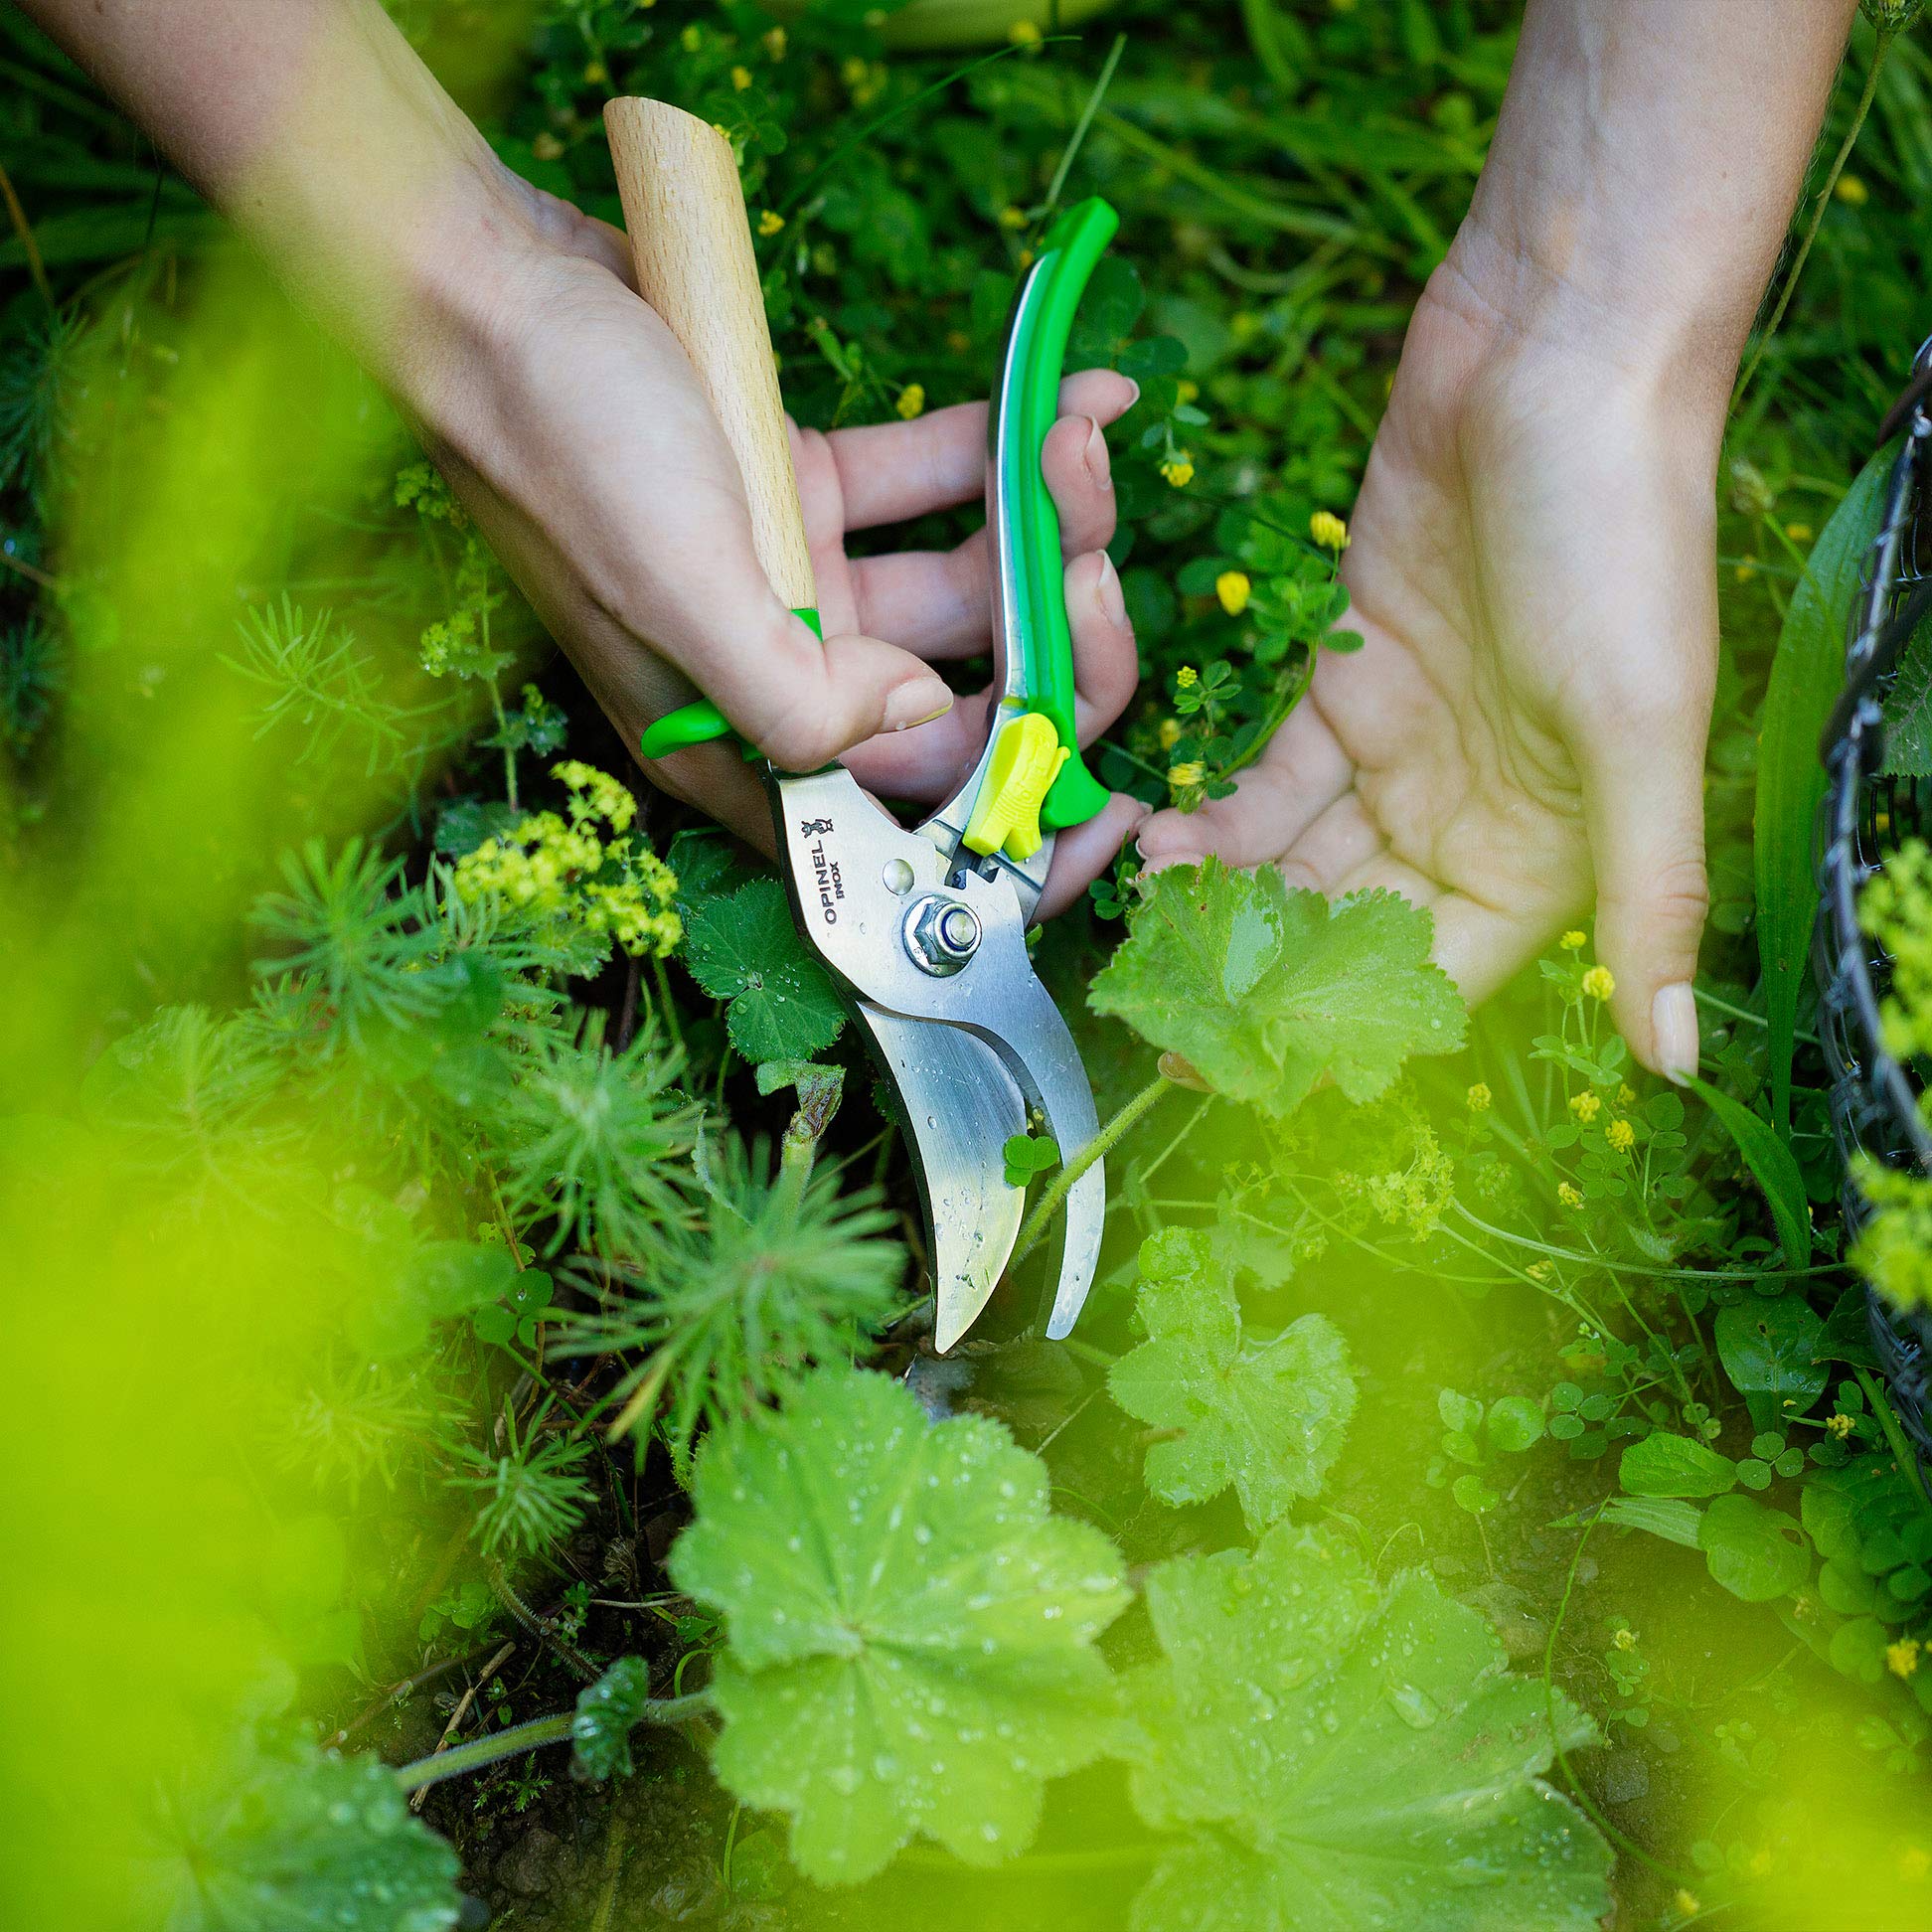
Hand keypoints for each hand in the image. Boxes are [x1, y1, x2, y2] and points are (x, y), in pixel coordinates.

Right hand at [407, 180, 1143, 917]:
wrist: (494, 281)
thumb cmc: (562, 442)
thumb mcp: (675, 590)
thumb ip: (797, 696)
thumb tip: (919, 718)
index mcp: (739, 744)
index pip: (899, 829)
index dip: (1009, 835)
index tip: (1111, 811)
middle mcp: (781, 679)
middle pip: (963, 706)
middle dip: (1051, 646)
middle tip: (1095, 567)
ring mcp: (806, 582)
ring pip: (968, 587)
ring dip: (1046, 525)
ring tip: (1079, 441)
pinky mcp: (814, 489)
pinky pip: (939, 483)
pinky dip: (1008, 444)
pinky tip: (1080, 391)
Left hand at [1135, 257, 1723, 1077]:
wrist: (1556, 357)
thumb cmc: (1622, 539)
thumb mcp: (1642, 730)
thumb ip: (1650, 897)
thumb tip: (1675, 1061)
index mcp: (1547, 851)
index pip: (1432, 977)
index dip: (1343, 1033)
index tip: (1247, 1068)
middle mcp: (1472, 814)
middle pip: (1347, 929)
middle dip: (1259, 971)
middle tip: (1167, 1008)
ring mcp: (1403, 747)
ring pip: (1296, 860)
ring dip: (1225, 898)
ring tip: (1151, 917)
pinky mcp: (1344, 678)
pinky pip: (1270, 777)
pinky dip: (1218, 814)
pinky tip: (1162, 837)